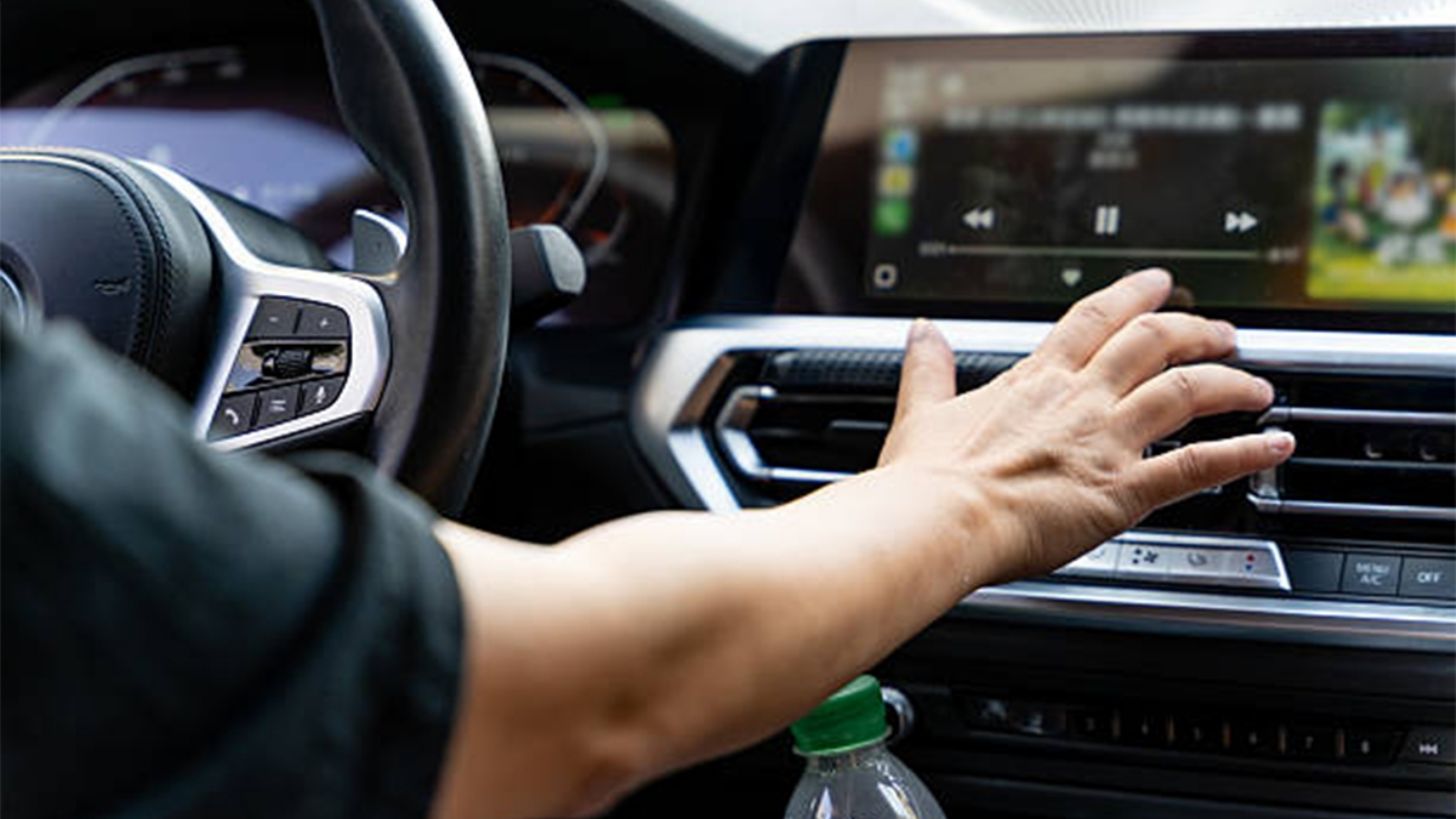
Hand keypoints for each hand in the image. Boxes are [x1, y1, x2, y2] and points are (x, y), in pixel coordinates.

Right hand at [877, 268, 1294, 580]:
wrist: (941, 519)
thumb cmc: (929, 479)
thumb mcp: (922, 409)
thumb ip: (929, 368)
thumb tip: (922, 332)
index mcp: (1035, 380)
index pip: (1095, 318)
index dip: (1133, 295)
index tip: (1158, 284)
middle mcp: (1080, 399)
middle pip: (1152, 343)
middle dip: (1196, 331)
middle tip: (1223, 332)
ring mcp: (1107, 440)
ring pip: (1185, 391)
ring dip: (1230, 382)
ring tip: (1258, 385)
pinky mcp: (1124, 490)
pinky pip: (1199, 465)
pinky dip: (1245, 453)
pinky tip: (1274, 445)